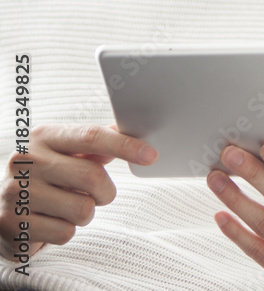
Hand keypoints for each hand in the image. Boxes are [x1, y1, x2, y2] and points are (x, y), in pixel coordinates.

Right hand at [0, 123, 157, 260]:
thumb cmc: (43, 175)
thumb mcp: (64, 151)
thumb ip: (95, 142)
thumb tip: (128, 127)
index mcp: (43, 137)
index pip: (92, 137)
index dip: (125, 146)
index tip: (151, 155)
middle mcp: (25, 162)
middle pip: (92, 177)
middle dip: (104, 191)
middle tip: (96, 193)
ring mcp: (15, 194)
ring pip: (82, 210)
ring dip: (84, 213)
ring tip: (64, 207)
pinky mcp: (11, 224)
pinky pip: (65, 233)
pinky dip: (65, 230)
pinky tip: (48, 221)